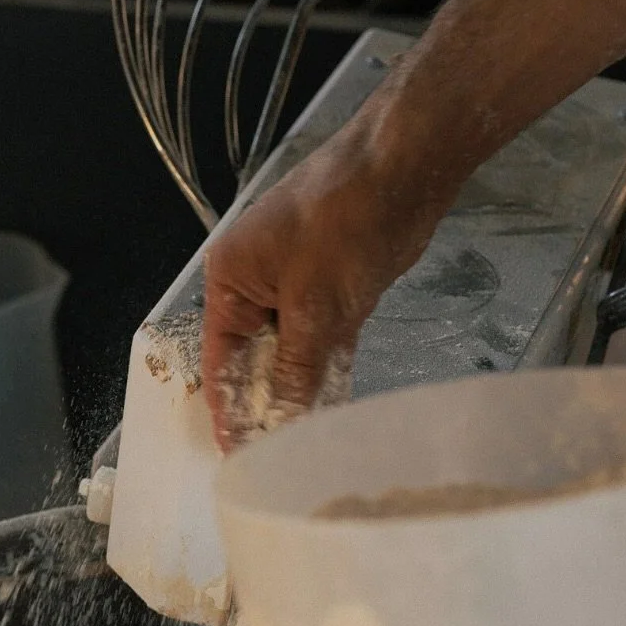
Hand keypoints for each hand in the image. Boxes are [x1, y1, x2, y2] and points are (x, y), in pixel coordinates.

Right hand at [201, 94, 455, 451]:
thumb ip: (295, 370)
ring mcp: (296, 287)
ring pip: (292, 355)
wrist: (404, 168)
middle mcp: (255, 285)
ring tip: (303, 447)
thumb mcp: (314, 307)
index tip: (236, 453)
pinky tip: (331, 412)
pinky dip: (327, 373)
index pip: (221, 360)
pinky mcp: (334, 291)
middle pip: (255, 360)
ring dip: (299, 394)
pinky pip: (323, 344)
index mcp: (230, 280)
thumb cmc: (344, 224)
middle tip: (275, 458)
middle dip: (266, 406)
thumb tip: (281, 423)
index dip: (229, 408)